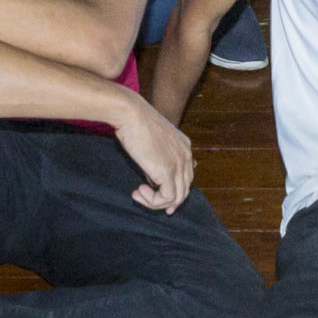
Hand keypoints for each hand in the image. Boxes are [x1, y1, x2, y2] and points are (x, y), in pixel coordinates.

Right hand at [112, 90, 194, 212]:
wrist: (131, 114)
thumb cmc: (135, 123)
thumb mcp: (152, 142)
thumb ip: (156, 160)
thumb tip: (152, 180)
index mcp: (185, 147)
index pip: (186, 176)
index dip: (175, 190)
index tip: (160, 198)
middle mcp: (186, 156)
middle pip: (185, 189)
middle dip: (168, 201)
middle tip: (149, 203)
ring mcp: (179, 164)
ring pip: (177, 198)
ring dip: (156, 202)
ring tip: (138, 194)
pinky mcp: (167, 172)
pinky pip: (167, 198)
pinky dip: (152, 201)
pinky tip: (138, 191)